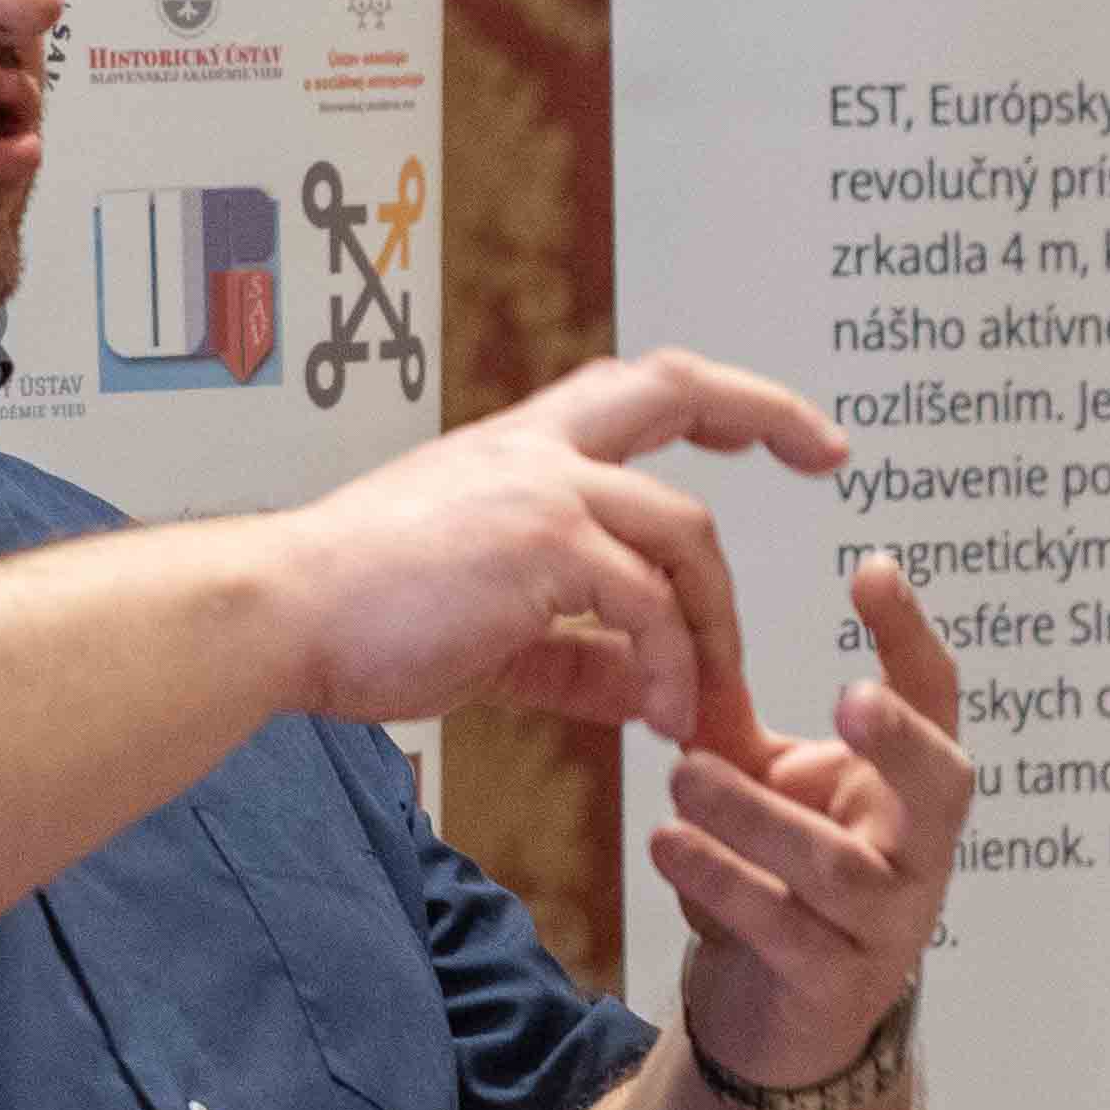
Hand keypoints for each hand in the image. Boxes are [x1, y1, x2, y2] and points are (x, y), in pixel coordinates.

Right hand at [258, 350, 847, 763]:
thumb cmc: (358, 620)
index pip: (640, 390)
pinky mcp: (539, 548)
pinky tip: (662, 719)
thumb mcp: (491, 634)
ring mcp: (540, 491)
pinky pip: (645, 606)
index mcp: (519, 452)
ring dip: (714, 626)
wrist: (279, 618)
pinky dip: (670, 666)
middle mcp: (536, 452)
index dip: (724, 398)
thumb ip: (578, 653)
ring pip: (682, 534)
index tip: (788, 429)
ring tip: (709, 707)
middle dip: (765, 413)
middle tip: (831, 456)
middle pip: (675, 393)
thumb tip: (650, 691)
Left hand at [663, 555, 972, 1089]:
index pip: (938, 701)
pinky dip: (724, 884)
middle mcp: (919, 852)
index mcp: (909, 788)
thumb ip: (731, 721)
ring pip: (838, 866)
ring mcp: (888, 924)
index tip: (874, 569)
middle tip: (847, 696)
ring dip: (757, 818)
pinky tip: (669, 847)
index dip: (912, 637)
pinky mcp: (835, 984)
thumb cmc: (779, 878)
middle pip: (943, 787)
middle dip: (902, 741)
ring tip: (684, 778)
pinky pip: (786, 930)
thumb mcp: (762, 785)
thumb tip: (679, 627)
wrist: (770, 1012)